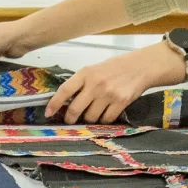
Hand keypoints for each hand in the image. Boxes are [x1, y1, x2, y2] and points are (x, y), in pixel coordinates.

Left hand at [44, 44, 178, 123]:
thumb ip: (81, 83)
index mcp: (85, 73)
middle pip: (75, 109)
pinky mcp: (120, 103)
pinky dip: (103, 121)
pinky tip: (105, 114)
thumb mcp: (94, 70)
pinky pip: (106, 120)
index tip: (48, 113)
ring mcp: (108, 94)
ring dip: (89, 119)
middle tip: (70, 120)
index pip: (65, 90)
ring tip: (92, 114)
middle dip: (70, 118)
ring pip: (90, 117)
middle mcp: (95, 84)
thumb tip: (66, 102)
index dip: (54, 103)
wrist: (140, 67)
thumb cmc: (114, 68)